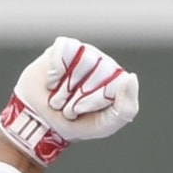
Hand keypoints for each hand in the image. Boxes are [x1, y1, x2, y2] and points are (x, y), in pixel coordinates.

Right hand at [0, 37, 138, 165]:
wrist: (41, 123)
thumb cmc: (75, 123)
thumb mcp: (103, 125)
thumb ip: (126, 109)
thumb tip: (131, 77)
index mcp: (116, 81)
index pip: (115, 83)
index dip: (94, 101)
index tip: (83, 113)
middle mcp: (102, 63)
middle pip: (97, 72)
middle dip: (77, 97)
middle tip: (70, 108)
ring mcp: (83, 52)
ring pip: (80, 63)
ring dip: (64, 90)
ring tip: (60, 99)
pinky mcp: (63, 47)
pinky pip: (62, 55)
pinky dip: (54, 75)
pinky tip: (52, 84)